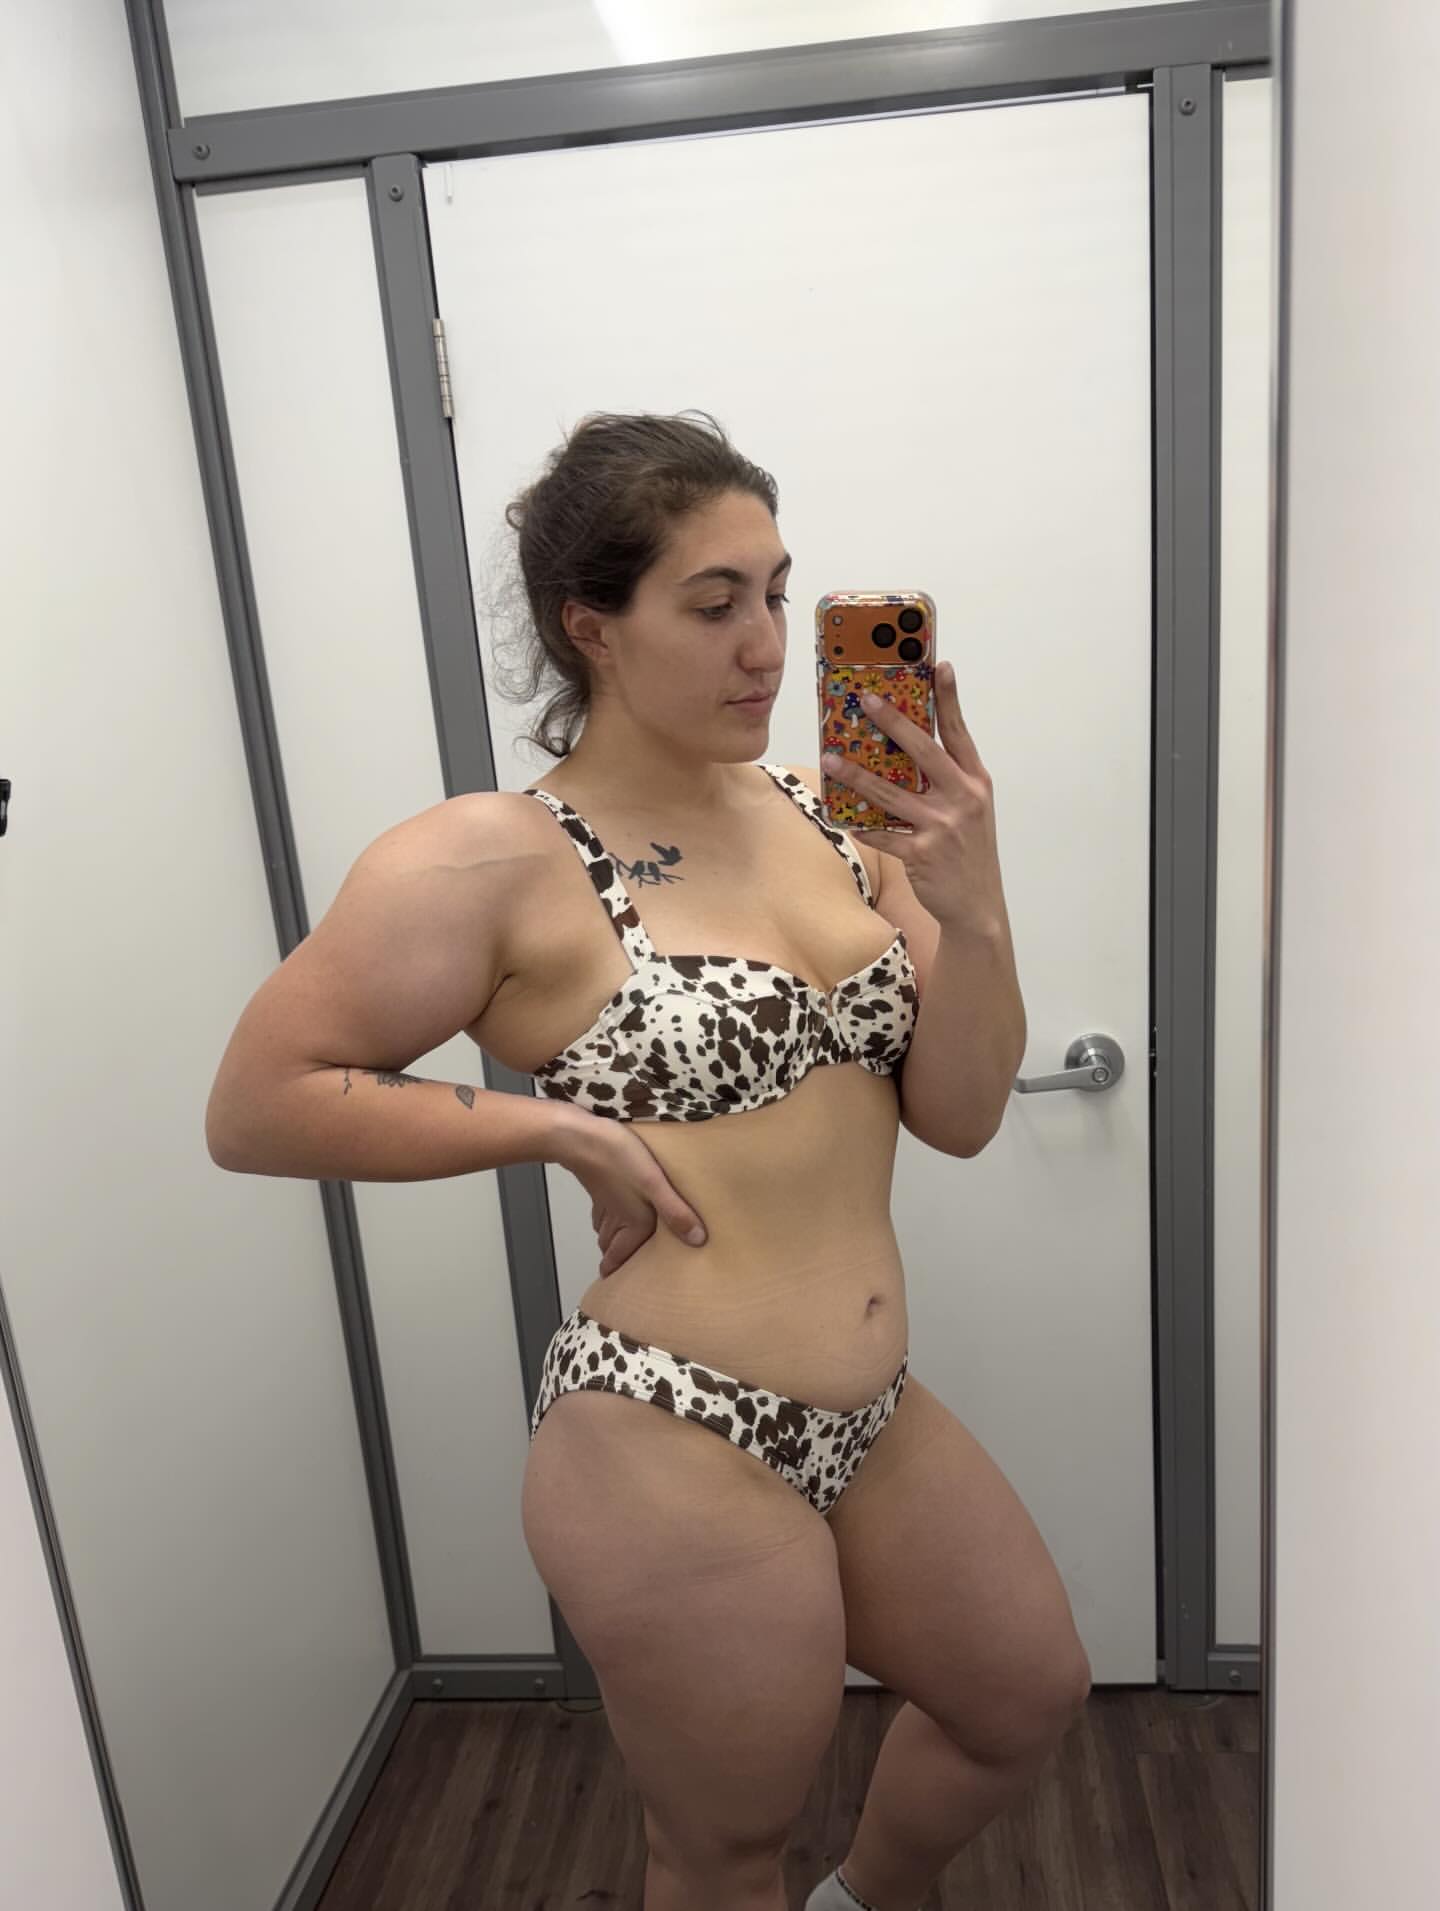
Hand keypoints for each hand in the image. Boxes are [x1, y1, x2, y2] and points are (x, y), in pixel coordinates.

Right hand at [555, 1113, 707, 1277]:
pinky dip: (608, 1218)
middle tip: (627, 1268)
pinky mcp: (599, 1185)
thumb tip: (699, 1242)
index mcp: (631, 1224)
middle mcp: (615, 1218)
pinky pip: (604, 1211)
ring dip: (612, 1239)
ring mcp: (604, 1202)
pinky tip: (617, 1210)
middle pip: (610, 1247)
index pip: (616, 1259)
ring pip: (605, 1230)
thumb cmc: (620, 1160)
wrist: (582, 1136)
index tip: (617, 1288)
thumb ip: (675, 1212)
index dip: (615, 1274)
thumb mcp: (654, 1185)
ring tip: (624, 1244)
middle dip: (616, 1258)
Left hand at [821, 659, 1005, 938]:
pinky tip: (840, 817)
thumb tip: (904, 752)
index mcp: (976, 782)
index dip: (950, 699)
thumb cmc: (968, 853)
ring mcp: (943, 827)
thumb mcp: (970, 811)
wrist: (978, 906)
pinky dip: (860, 826)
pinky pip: (882, 834)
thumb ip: (947, 781)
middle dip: (893, 722)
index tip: (940, 666)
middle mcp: (963, 799)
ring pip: (892, 793)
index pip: (960, 732)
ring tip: (832, 759)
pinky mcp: (922, 853)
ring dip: (857, 775)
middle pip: (924, 751)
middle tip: (867, 700)